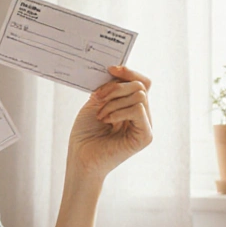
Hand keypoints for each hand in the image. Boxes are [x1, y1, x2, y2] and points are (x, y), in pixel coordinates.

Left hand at [67, 66, 152, 180]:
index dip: (128, 72)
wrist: (80, 158)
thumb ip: (110, 87)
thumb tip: (118, 69)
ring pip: (140, 96)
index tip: (110, 68)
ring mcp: (145, 126)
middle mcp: (142, 116)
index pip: (141, 82)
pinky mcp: (145, 137)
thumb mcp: (96, 102)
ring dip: (114, 102)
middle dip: (116, 88)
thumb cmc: (86, 133)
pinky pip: (139, 110)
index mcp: (132, 107)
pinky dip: (119, 111)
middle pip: (140, 86)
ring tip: (100, 115)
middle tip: (97, 99)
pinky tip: (107, 121)